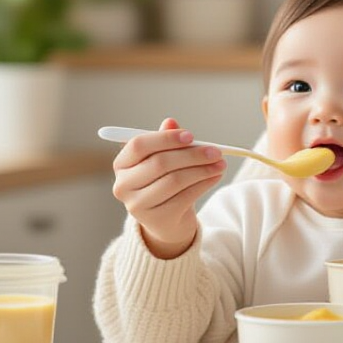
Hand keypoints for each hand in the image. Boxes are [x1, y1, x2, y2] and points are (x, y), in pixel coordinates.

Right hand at [111, 118, 225, 258]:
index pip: (139, 145)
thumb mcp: (163, 159)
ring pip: (175, 180)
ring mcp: (138, 205)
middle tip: (216, 151)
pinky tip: (215, 177)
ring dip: (202, 170)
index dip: (165, 138)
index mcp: (121, 164)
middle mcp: (123, 186)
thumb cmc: (163, 181)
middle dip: (192, 155)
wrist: (166, 220)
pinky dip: (204, 184)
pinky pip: (185, 197)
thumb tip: (171, 122)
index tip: (191, 136)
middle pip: (160, 163)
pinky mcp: (157, 219)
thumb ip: (165, 140)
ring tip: (220, 164)